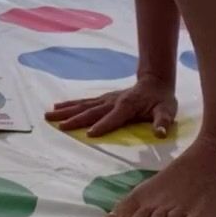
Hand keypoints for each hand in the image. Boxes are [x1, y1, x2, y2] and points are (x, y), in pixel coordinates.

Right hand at [45, 78, 177, 137]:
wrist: (155, 81)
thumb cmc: (161, 100)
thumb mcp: (167, 111)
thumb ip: (163, 122)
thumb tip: (161, 133)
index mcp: (127, 106)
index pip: (113, 118)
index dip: (102, 126)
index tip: (88, 134)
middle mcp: (112, 102)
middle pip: (91, 111)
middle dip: (75, 119)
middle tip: (59, 126)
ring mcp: (105, 99)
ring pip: (83, 105)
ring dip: (66, 110)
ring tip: (49, 115)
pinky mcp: (103, 99)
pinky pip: (84, 102)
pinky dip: (70, 104)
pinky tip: (57, 106)